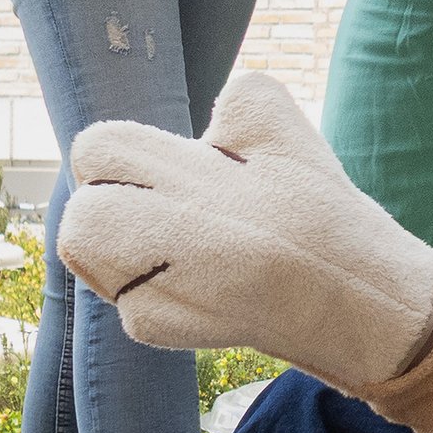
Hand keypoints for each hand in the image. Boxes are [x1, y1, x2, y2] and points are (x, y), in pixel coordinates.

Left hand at [59, 72, 432, 394]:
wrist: (353, 300)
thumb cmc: (319, 210)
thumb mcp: (284, 126)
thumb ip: (233, 102)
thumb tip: (199, 130)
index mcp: (188, 177)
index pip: (97, 149)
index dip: (128, 156)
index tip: (172, 171)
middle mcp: (158, 237)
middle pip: (80, 214)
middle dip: (109, 204)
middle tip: (164, 210)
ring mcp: (151, 291)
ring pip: (86, 254)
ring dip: (114, 245)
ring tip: (172, 243)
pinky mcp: (154, 329)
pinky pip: (124, 298)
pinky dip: (149, 287)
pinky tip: (201, 281)